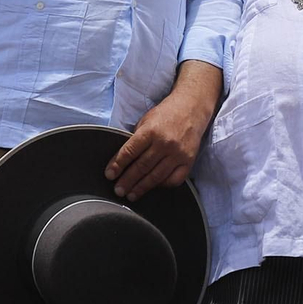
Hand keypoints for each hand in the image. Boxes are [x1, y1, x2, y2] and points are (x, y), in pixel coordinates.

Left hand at [105, 63, 219, 199]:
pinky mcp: (189, 160)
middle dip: (127, 180)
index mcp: (151, 131)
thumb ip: (137, 138)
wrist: (192, 108)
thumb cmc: (166, 114)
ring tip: (132, 195)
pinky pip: (175, 179)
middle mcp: (165, 143)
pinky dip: (163, 185)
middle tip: (118, 190)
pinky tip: (154, 187)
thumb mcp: (146, 120)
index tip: (110, 175)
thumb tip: (123, 159)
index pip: (130, 152)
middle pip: (142, 167)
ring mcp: (178, 153)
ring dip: (142, 187)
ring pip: (156, 176)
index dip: (117, 165)